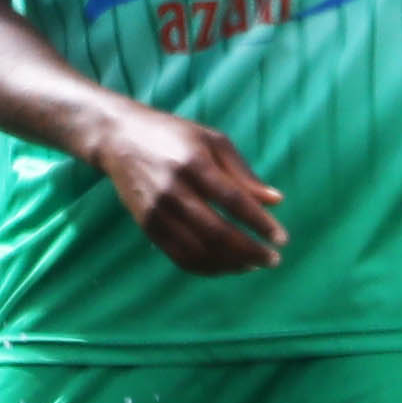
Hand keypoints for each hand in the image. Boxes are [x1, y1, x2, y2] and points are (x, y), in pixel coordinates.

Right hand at [88, 104, 285, 273]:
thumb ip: (243, 172)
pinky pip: (180, 256)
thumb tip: (276, 202)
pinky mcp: (147, 226)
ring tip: (253, 265)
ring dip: (230, 264)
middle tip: (273, 260)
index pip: (234, 201)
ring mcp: (157, 211)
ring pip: (198, 250)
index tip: (282, 239)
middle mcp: (173, 190)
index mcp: (194, 163)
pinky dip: (206, 267)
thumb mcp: (212, 141)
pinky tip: (226, 266)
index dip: (260, 223)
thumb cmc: (173, 135)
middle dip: (249, 251)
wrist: (119, 139)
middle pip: (217, 232)